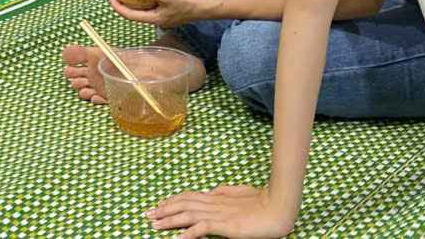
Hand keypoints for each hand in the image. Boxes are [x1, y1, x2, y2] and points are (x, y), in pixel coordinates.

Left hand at [110, 0, 204, 28]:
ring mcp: (163, 16)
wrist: (205, 6)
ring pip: (143, 9)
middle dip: (124, 3)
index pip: (129, 16)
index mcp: (153, 19)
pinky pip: (152, 5)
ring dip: (135, 0)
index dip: (117, 7)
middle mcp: (156, 20)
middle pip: (135, 13)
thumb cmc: (186, 2)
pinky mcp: (168, 11)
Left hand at [147, 185, 294, 237]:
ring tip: (154, 225)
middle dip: (163, 209)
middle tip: (146, 215)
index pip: (188, 196)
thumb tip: (211, 191)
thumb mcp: (239, 195)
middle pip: (182, 203)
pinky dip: (188, 233)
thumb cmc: (262, 202)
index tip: (158, 205)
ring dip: (169, 219)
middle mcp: (214, 202)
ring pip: (187, 214)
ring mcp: (219, 213)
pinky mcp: (226, 225)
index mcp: (216, 196)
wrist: (278, 207)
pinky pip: (203, 228)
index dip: (171, 200)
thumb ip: (223, 193)